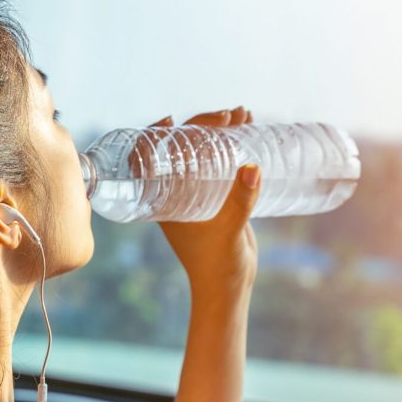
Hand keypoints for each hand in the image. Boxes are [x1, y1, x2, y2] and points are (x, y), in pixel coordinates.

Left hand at [138, 107, 259, 299]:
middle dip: (202, 124)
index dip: (154, 135)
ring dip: (221, 130)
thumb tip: (252, 167)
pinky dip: (232, 144)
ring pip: (203, 152)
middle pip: (181, 147)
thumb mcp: (229, 231)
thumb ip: (241, 202)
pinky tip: (249, 128)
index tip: (171, 120)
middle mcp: (176, 194)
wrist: (229, 287)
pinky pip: (220, 162)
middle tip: (228, 116)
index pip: (149, 159)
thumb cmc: (219, 265)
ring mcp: (197, 193)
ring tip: (244, 115)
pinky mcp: (217, 196)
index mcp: (164, 201)